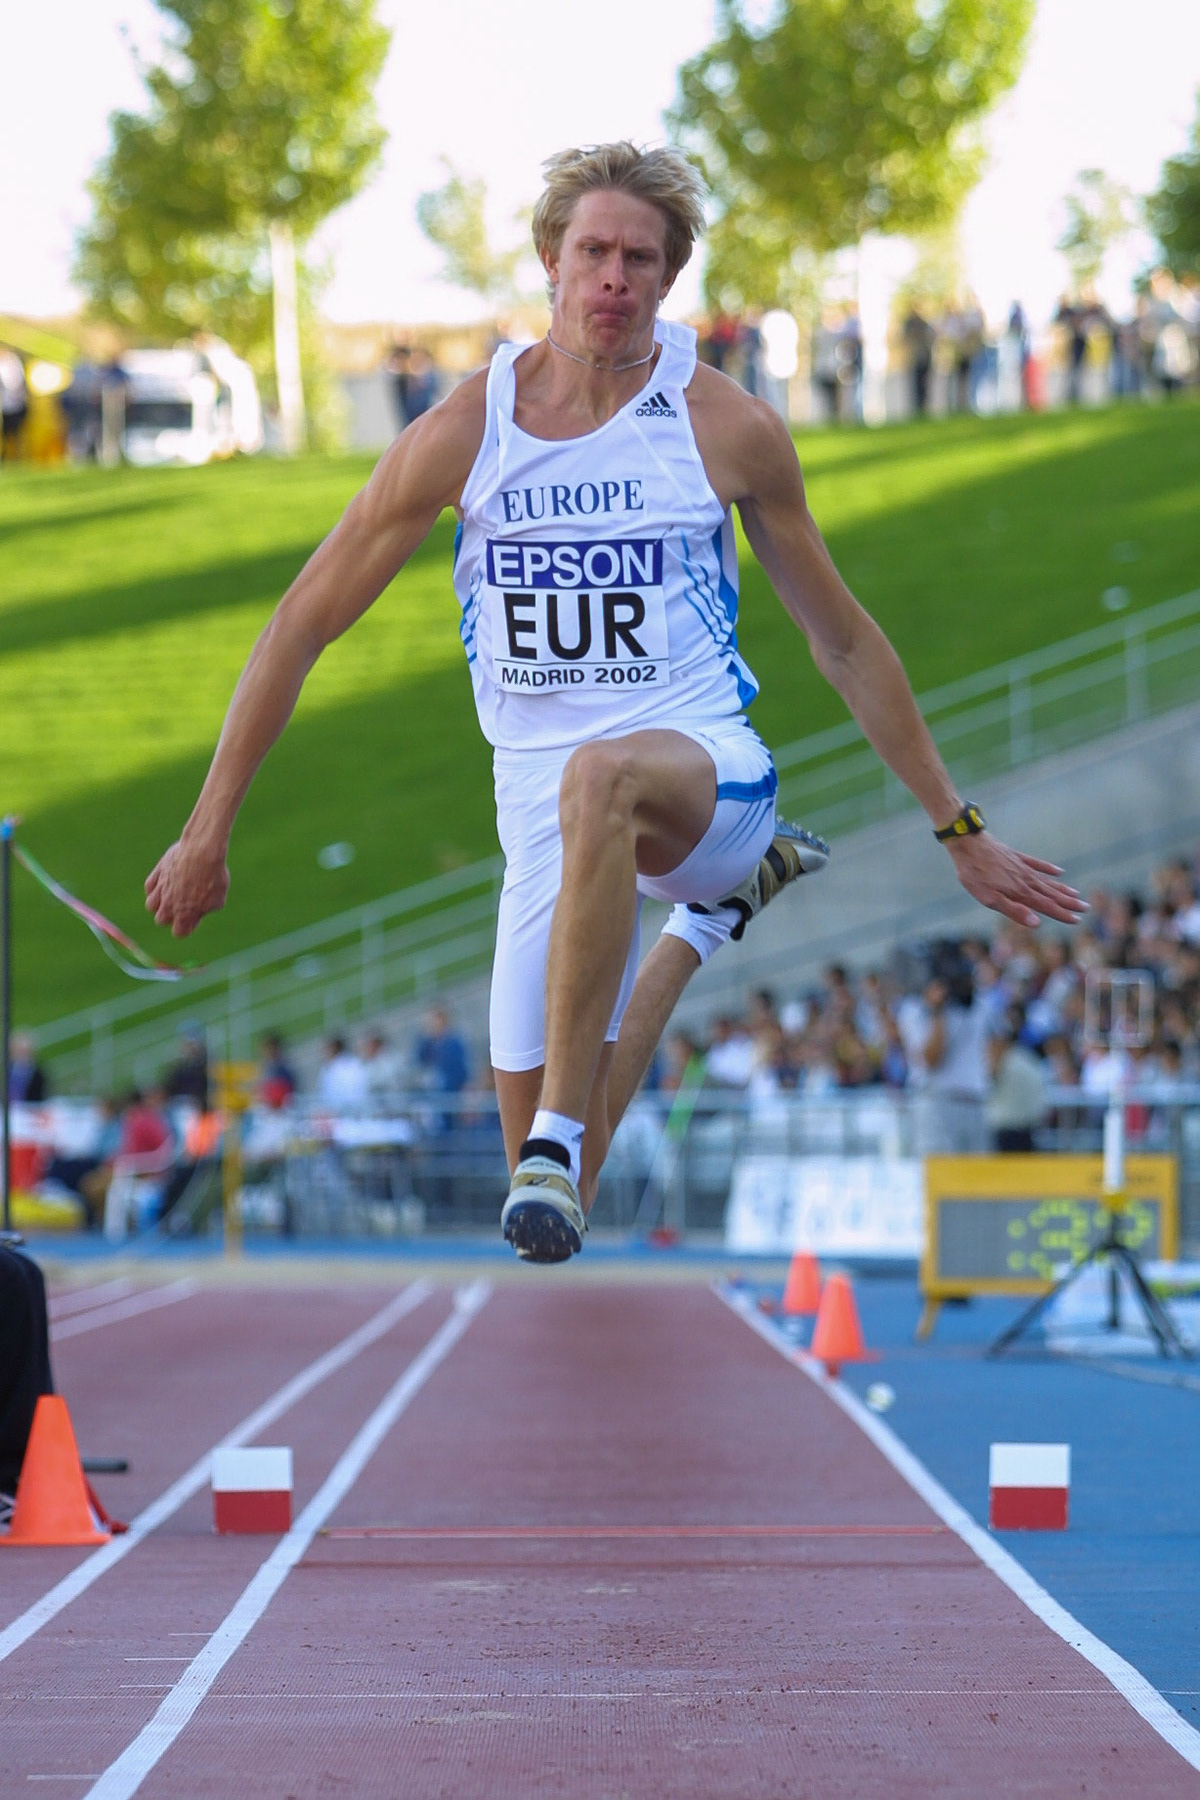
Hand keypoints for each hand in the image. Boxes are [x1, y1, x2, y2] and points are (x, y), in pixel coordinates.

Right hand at [144, 835, 229, 937]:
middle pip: (161, 920)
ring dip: (159, 903)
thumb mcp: (218, 899)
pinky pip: (149, 887)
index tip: (194, 917)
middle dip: (171, 916)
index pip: (179, 933)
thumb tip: (198, 913)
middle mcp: (168, 905)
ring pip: (150, 905)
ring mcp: (160, 889)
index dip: (187, 927)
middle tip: (184, 904)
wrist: (201, 851)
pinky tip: (167, 881)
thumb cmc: (213, 876)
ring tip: (172, 894)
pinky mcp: (157, 873)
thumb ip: (206, 910)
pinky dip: (155, 887)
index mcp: (185, 915)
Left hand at [945, 833, 1086, 928]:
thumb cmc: (975, 874)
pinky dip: (1049, 869)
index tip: (1077, 920)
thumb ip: (1014, 911)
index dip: (1062, 914)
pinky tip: (1059, 871)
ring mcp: (1022, 867)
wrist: (968, 844)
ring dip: (1062, 889)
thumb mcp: (989, 899)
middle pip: (1051, 894)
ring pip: (1047, 881)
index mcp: (1020, 892)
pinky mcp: (1015, 857)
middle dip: (1069, 902)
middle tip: (1086, 908)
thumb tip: (1037, 923)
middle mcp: (1026, 880)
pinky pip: (1037, 864)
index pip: (1047, 906)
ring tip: (1076, 894)